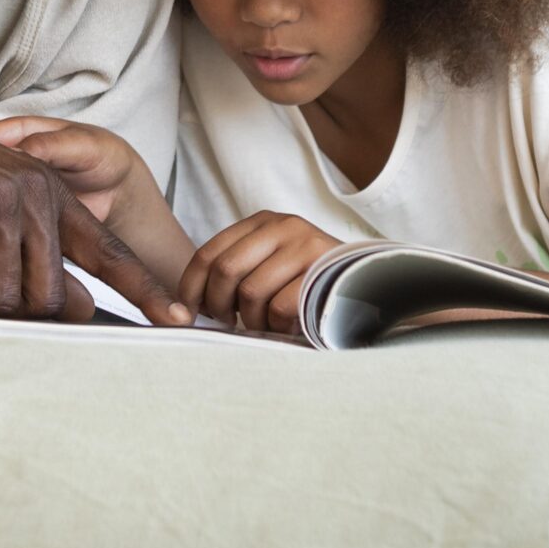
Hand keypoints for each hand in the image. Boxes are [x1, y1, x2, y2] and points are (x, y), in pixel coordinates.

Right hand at [0, 92, 190, 325]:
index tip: (185, 322)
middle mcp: (37, 193)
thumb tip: (70, 307)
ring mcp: (4, 198)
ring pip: (7, 299)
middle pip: (50, 300)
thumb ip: (27, 249)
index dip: (146, 290)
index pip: (110, 250)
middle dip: (3, 307)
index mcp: (50, 194)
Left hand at [179, 212, 341, 333]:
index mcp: (262, 222)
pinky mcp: (323, 272)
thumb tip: (182, 308)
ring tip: (260, 323)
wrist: (366, 282)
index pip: (209, 253)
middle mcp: (283, 226)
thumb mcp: (268, 263)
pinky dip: (276, 325)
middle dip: (218, 305)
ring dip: (250, 320)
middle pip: (225, 270)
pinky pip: (280, 308)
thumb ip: (233, 273)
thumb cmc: (304, 280)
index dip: (191, 287)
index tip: (188, 311)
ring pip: (251, 292)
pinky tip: (284, 325)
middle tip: (226, 321)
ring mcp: (305, 247)